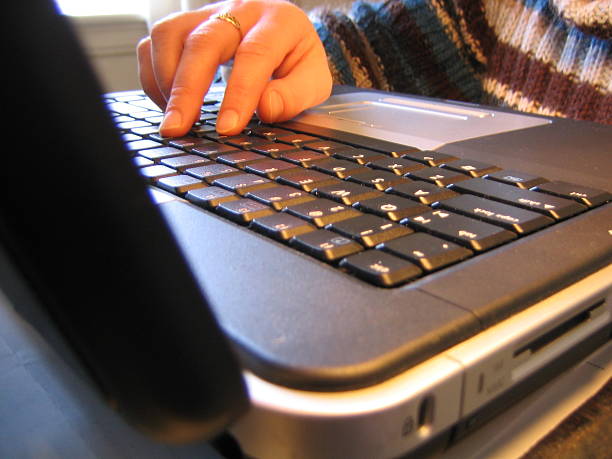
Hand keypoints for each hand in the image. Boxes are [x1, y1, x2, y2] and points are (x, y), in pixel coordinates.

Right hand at [137, 0, 331, 136]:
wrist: (285, 36)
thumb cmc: (296, 61)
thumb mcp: (314, 80)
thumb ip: (295, 96)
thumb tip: (265, 108)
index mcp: (279, 22)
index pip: (255, 54)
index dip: (239, 93)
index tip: (227, 128)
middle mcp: (239, 11)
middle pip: (203, 42)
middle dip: (187, 89)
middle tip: (179, 128)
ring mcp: (207, 15)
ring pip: (169, 34)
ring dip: (165, 80)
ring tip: (174, 118)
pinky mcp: (185, 25)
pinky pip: (153, 42)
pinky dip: (153, 75)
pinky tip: (167, 103)